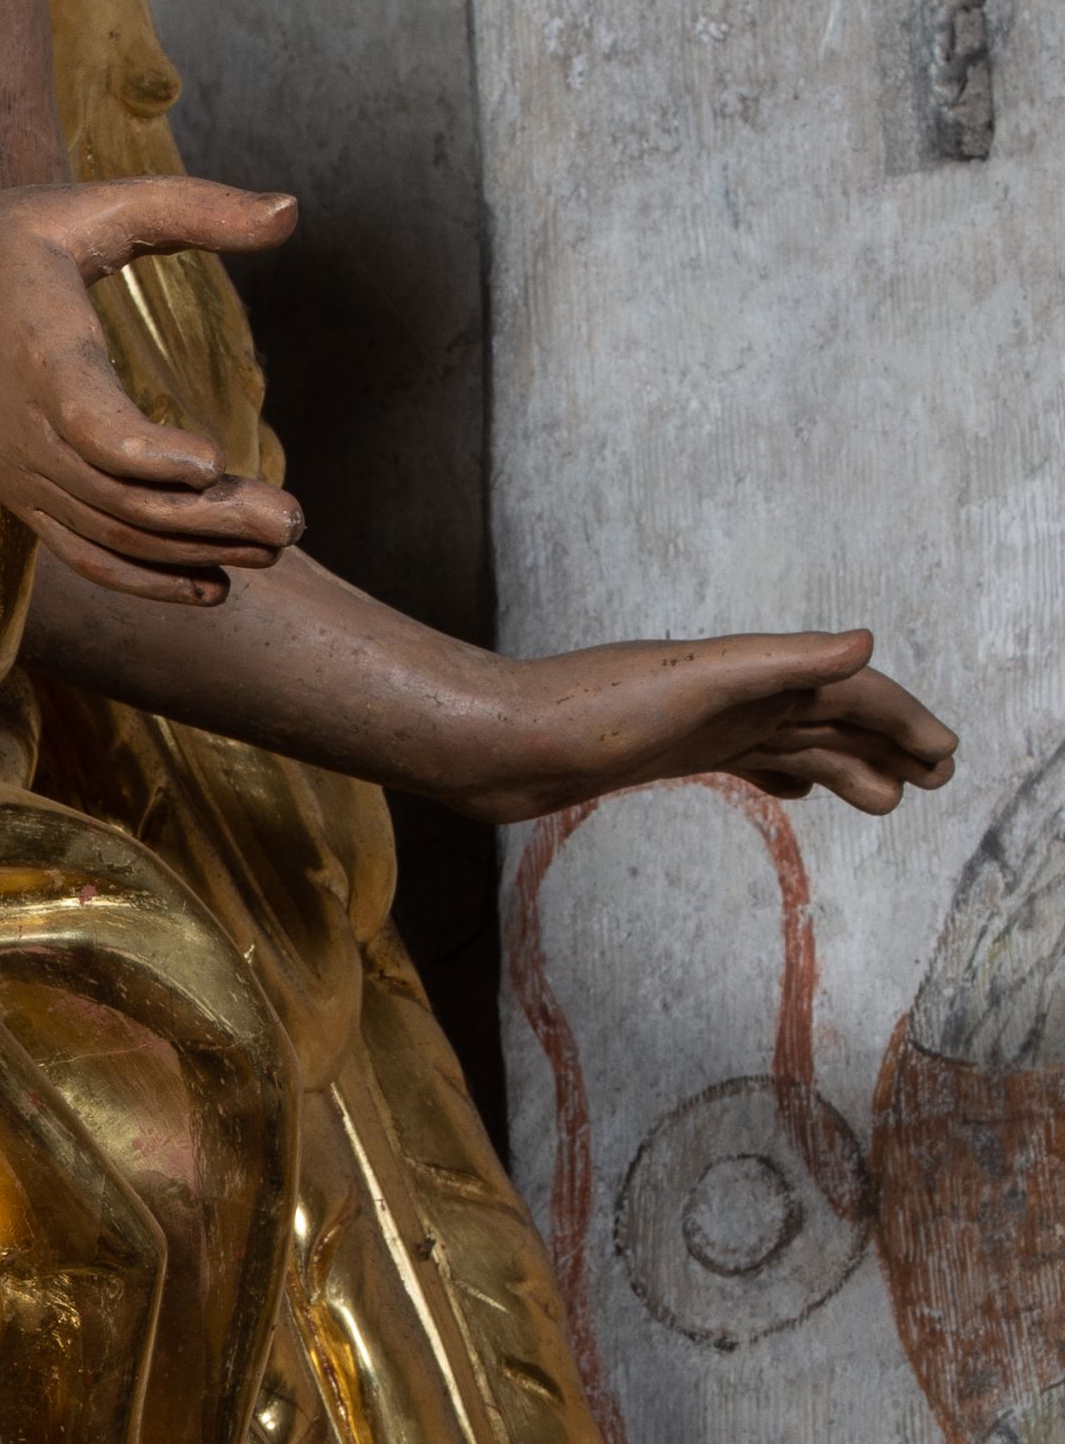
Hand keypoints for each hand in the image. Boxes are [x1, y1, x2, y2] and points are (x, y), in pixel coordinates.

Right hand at [0, 179, 303, 606]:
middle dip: (211, 519)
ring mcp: (21, 474)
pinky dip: (147, 579)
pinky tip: (214, 586)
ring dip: (195, 551)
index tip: (214, 463)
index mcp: (40, 353)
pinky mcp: (21, 495)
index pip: (89, 423)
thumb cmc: (1, 242)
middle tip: (292, 523)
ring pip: (111, 533)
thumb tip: (292, 211)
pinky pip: (85, 553)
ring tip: (275, 548)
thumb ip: (193, 207)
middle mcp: (26, 430)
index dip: (148, 453)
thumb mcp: (91, 205)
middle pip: (120, 496)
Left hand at [453, 629, 957, 821]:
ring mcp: (699, 723)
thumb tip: (864, 643)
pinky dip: (780, 772)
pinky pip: (743, 761)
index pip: (846, 694)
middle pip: (830, 717)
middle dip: (886, 744)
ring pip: (793, 743)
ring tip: (887, 800)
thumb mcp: (695, 682)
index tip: (946, 756)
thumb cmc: (585, 711)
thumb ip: (780, 663)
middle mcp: (730, 693)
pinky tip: (796, 789)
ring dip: (845, 765)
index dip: (901, 721)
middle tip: (937, 779)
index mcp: (748, 673)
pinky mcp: (665, 753)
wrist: (496, 744)